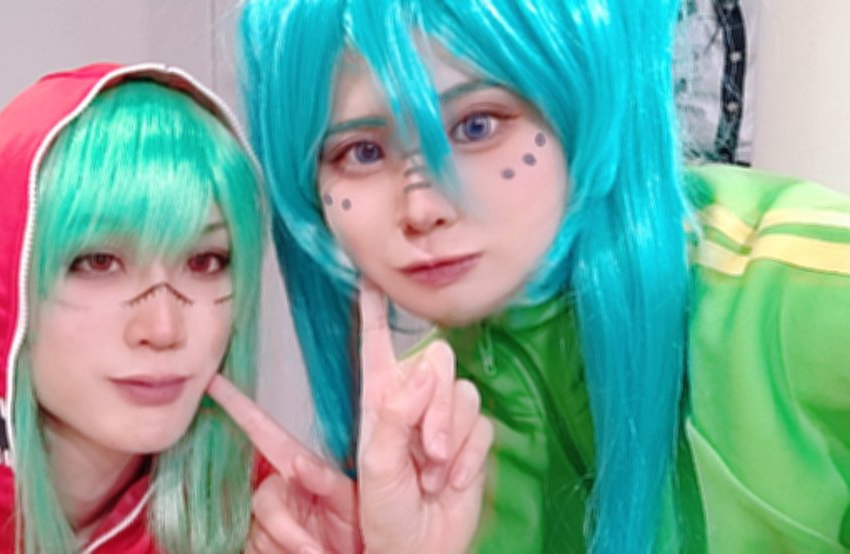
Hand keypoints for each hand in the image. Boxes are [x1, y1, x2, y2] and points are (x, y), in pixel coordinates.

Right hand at [207, 374, 360, 553]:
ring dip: (287, 546)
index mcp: (296, 467)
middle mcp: (277, 489)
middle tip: (311, 548)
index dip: (236, 405)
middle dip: (285, 526)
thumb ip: (327, 479)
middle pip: (261, 496)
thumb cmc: (366, 531)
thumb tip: (299, 463)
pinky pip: (254, 548)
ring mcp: (266, 518)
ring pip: (259, 530)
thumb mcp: (350, 501)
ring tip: (315, 553)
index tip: (214, 381)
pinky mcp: (257, 544)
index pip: (261, 430)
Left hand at [356, 279, 493, 553]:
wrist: (421, 548)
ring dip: (451, 440)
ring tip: (434, 474)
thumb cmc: (386, 514)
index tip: (369, 276)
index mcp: (378, 399)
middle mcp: (411, 401)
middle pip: (435, 361)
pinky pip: (483, 427)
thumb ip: (396, 414)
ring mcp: (442, 421)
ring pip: (463, 395)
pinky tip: (453, 482)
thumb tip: (422, 370)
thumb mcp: (379, 464)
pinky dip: (469, 458)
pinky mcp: (470, 440)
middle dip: (436, 408)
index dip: (375, 310)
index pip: (377, 343)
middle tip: (426, 452)